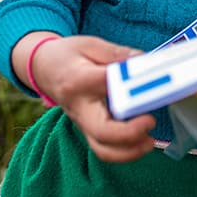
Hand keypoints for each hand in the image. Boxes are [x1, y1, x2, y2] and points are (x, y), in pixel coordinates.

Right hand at [12, 32, 155, 162]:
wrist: (43, 69)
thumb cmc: (68, 56)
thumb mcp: (90, 45)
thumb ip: (117, 54)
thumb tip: (144, 61)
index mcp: (79, 80)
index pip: (106, 86)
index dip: (130, 86)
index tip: (152, 83)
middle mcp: (80, 107)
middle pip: (102, 132)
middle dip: (130, 133)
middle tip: (150, 121)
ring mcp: (82, 123)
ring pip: (102, 150)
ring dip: (129, 152)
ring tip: (150, 141)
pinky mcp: (88, 130)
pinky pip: (104, 149)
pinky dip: (125, 152)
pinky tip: (142, 142)